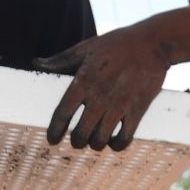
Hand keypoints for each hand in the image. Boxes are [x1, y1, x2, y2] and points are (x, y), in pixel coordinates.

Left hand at [34, 24, 170, 150]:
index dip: (55, 130)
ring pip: (100, 140)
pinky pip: (124, 139)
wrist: (154, 44)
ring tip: (96, 140)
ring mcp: (119, 106)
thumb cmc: (118, 44)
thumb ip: (61, 60)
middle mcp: (99, 96)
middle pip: (80, 133)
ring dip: (95, 144)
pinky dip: (116, 145)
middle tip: (78, 139)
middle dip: (76, 141)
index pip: (63, 112)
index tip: (52, 139)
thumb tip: (36, 63)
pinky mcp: (137, 111)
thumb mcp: (87, 47)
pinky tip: (114, 140)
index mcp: (84, 80)